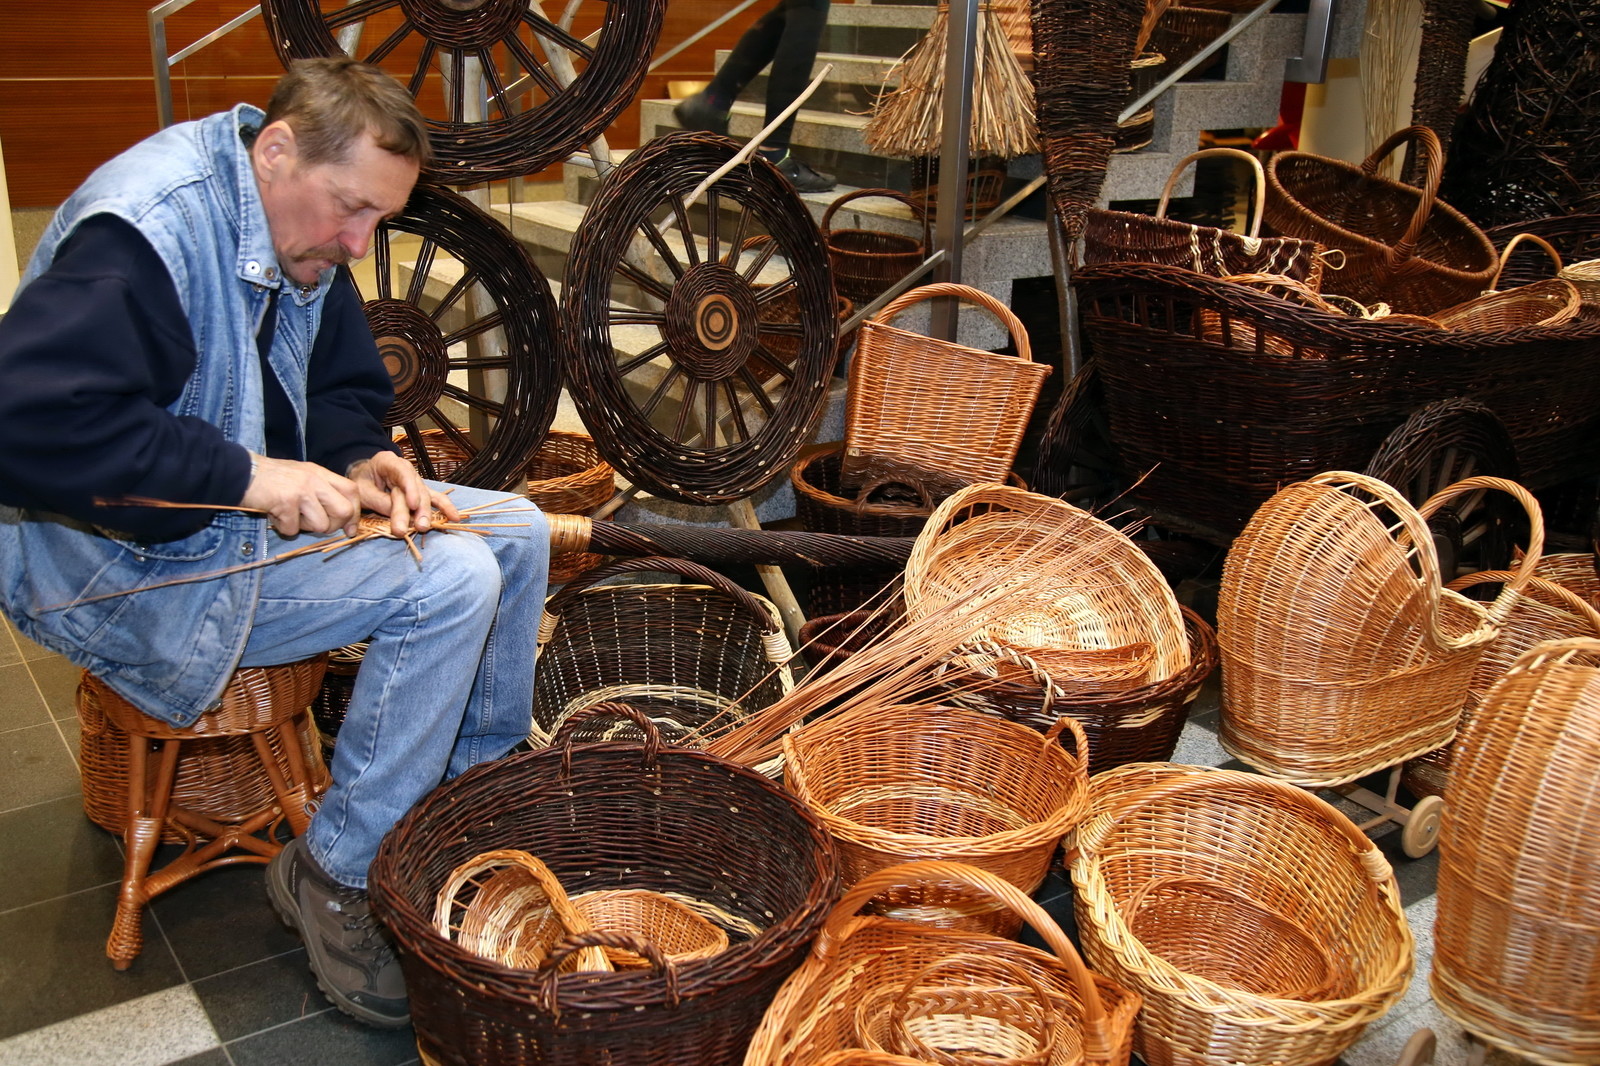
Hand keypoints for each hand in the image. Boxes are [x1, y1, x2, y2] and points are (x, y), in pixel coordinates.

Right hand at [240, 454, 362, 536]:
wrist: (238, 472)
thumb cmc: (269, 479)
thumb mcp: (301, 476)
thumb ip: (321, 492)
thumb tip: (343, 519)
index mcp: (320, 472)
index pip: (352, 492)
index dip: (354, 513)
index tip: (349, 529)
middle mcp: (314, 480)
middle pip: (344, 511)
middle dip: (333, 526)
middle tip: (313, 524)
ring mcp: (301, 490)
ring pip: (321, 525)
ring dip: (304, 528)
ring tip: (288, 516)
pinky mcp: (286, 502)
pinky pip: (294, 529)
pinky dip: (283, 528)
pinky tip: (274, 515)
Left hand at [346, 451, 459, 536]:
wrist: (363, 476)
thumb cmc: (361, 482)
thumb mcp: (362, 490)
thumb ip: (378, 500)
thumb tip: (395, 512)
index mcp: (388, 462)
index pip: (402, 473)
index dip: (410, 489)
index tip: (412, 505)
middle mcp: (406, 469)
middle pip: (416, 489)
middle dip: (418, 509)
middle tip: (417, 527)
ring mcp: (415, 481)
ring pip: (426, 495)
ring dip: (428, 513)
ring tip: (426, 527)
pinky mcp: (421, 492)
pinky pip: (435, 499)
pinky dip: (444, 508)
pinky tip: (454, 517)